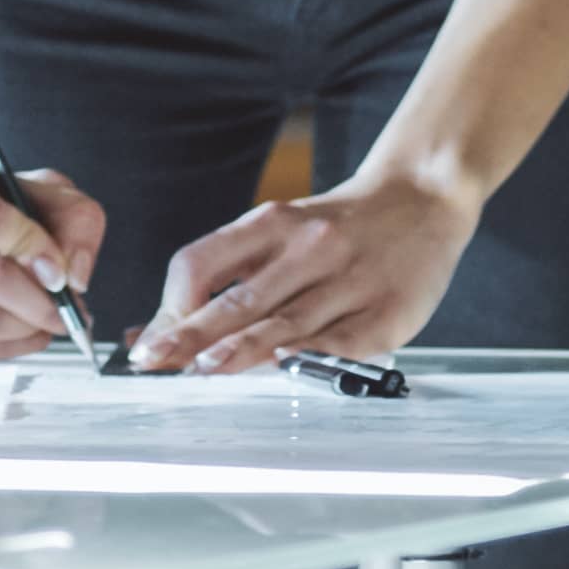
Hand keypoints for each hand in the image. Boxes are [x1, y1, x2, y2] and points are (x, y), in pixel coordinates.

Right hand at [0, 151, 107, 360]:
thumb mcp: (43, 189)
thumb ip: (73, 220)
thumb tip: (72, 276)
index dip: (32, 246)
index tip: (58, 265)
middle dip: (41, 301)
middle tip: (67, 306)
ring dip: (30, 327)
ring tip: (49, 318)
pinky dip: (12, 346)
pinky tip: (24, 329)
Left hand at [127, 170, 479, 373]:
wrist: (421, 198)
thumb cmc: (338, 227)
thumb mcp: (278, 232)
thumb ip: (224, 276)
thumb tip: (154, 329)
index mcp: (270, 223)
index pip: (202, 263)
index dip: (171, 306)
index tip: (147, 342)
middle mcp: (306, 247)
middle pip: (238, 298)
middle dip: (190, 334)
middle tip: (153, 361)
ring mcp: (348, 280)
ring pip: (285, 321)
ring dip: (241, 348)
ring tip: (203, 369)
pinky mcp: (385, 313)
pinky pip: (339, 340)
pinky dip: (308, 356)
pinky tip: (283, 368)